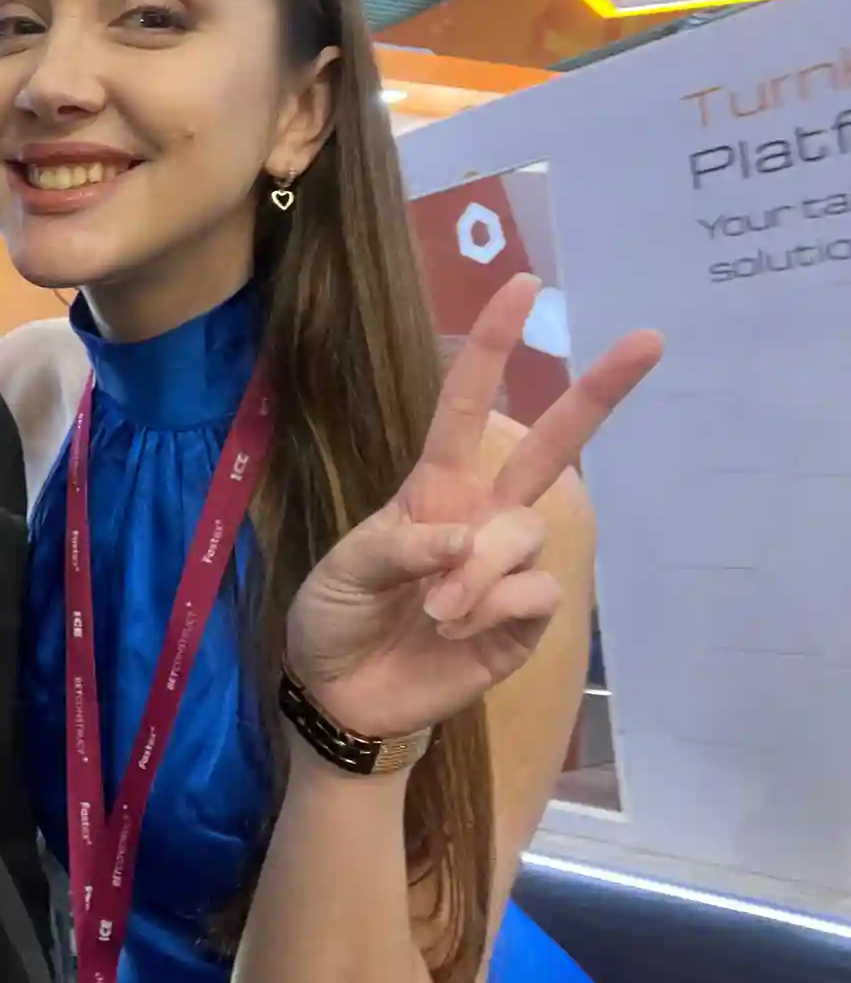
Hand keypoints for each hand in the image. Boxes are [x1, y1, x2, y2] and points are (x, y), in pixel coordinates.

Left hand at [285, 275, 662, 739]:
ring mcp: (508, 568)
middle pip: (550, 448)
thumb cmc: (335, 619)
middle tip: (647, 339)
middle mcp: (481, 516)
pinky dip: (491, 607)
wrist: (342, 696)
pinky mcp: (526, 619)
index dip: (491, 346)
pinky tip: (456, 631)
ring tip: (432, 610)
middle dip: (597, 392)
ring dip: (477, 572)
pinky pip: (536, 593)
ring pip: (527, 533)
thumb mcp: (343, 572)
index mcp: (433, 488)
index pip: (466, 406)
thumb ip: (398, 548)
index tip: (521, 286)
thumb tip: (463, 537)